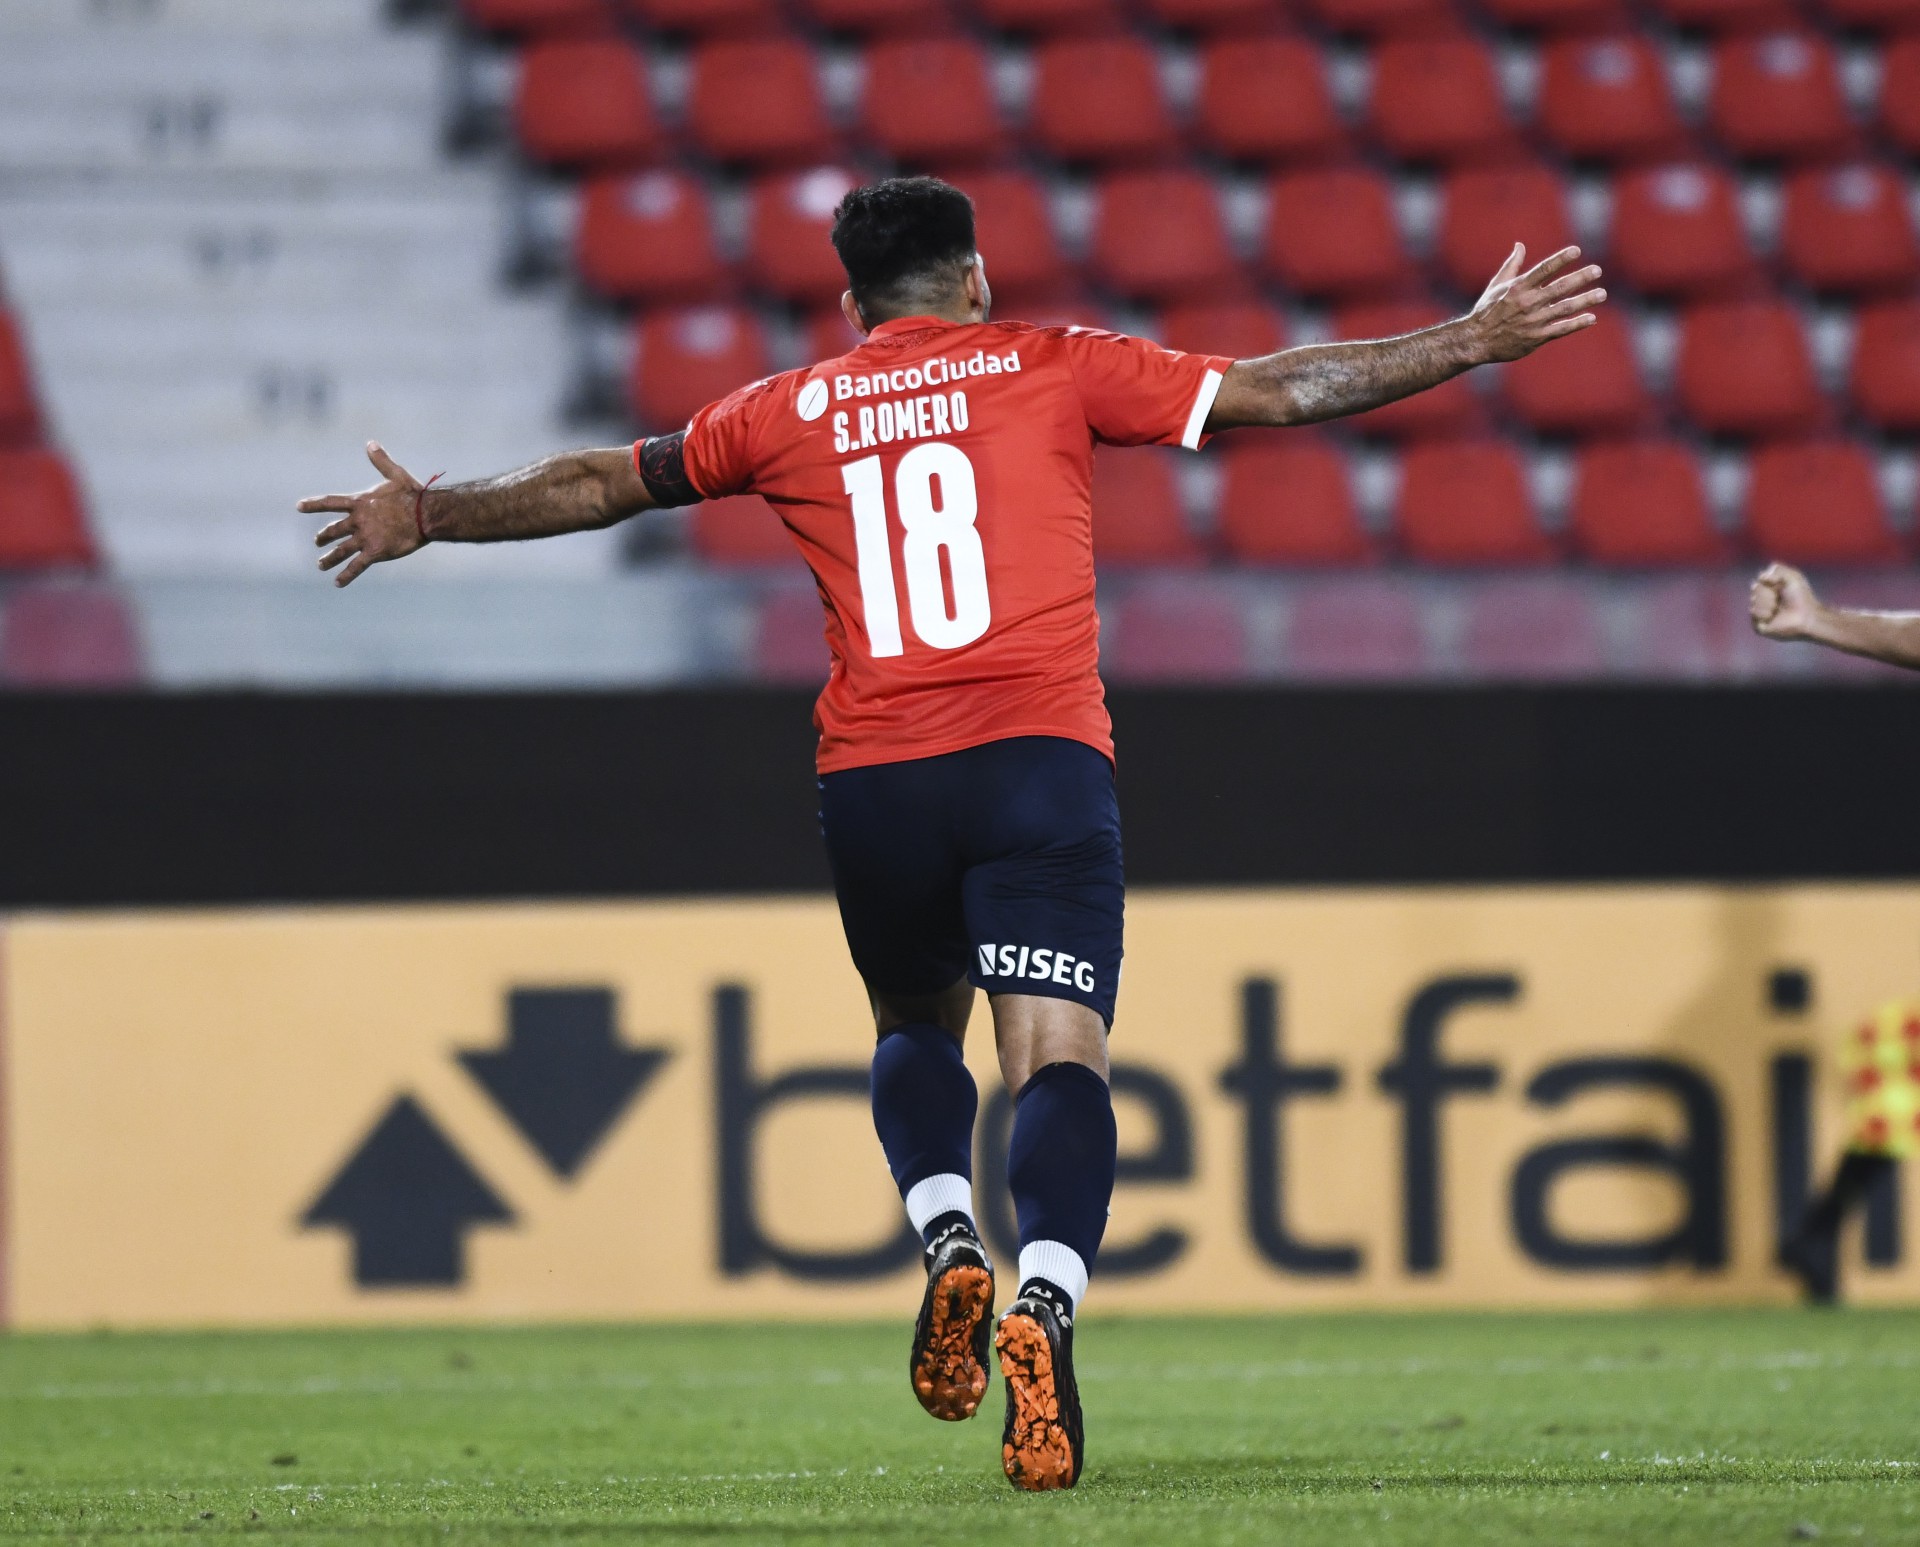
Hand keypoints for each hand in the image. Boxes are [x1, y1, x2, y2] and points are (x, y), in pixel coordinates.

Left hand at [299, 442, 427, 587]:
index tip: (298, 507)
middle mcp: (358, 521)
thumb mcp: (395, 475)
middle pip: (334, 530)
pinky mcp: (375, 552)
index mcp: (360, 503)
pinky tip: (337, 583)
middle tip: (317, 542)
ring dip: (329, 559)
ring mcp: (365, 538)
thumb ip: (381, 461)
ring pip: (341, 550)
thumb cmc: (412, 495)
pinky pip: (357, 566)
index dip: (313, 504)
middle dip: (323, 537)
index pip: (330, 503)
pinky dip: (346, 575)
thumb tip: (370, 443)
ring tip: (320, 565)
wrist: (425, 515)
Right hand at [1464, 245, 1606, 363]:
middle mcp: (1527, 303)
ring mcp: (1533, 321)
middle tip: (1597, 270)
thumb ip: (1512, 265)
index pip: (1544, 269)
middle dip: (1580, 278)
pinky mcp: (1535, 338)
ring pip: (1564, 308)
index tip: (1577, 251)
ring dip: (1585, 300)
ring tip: (1601, 294)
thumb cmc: (1486, 311)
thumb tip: (1520, 245)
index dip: (1561, 259)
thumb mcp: (1496, 285)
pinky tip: (1591, 318)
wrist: (1475, 341)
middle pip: (1559, 287)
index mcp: (1518, 287)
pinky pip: (1560, 329)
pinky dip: (1576, 323)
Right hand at [1750, 562, 1821, 640]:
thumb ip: (1776, 569)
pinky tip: (1773, 616)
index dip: (1769, 581)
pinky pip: (1754, 614)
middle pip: (1755, 588)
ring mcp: (1760, 613)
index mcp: (1770, 589)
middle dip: (1769, 592)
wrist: (1806, 615)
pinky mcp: (1759, 625)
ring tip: (1778, 609)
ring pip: (1754, 601)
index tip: (1780, 584)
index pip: (1759, 580)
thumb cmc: (1802, 597)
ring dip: (1768, 603)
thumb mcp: (1792, 576)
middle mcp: (1763, 601)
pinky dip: (1765, 613)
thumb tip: (1761, 578)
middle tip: (1780, 599)